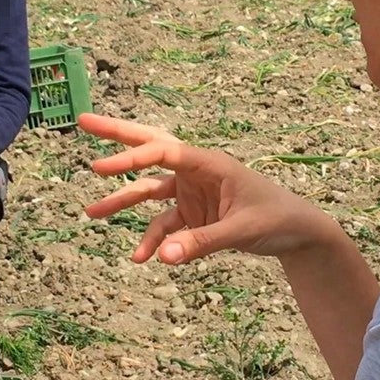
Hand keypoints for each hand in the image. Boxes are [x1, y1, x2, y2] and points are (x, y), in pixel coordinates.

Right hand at [80, 113, 336, 264]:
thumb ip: (201, 243)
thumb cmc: (276, 218)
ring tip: (91, 214)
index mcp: (209, 162)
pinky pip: (164, 225)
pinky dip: (153, 241)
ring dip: (122, 202)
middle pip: (149, 149)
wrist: (297, 232)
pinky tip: (141, 258)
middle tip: (82, 121)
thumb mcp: (241, 230)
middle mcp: (195, 171)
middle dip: (117, 137)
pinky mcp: (193, 215)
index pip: (162, 153)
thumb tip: (163, 258)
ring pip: (149, 191)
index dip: (129, 158)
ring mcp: (192, 192)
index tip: (99, 168)